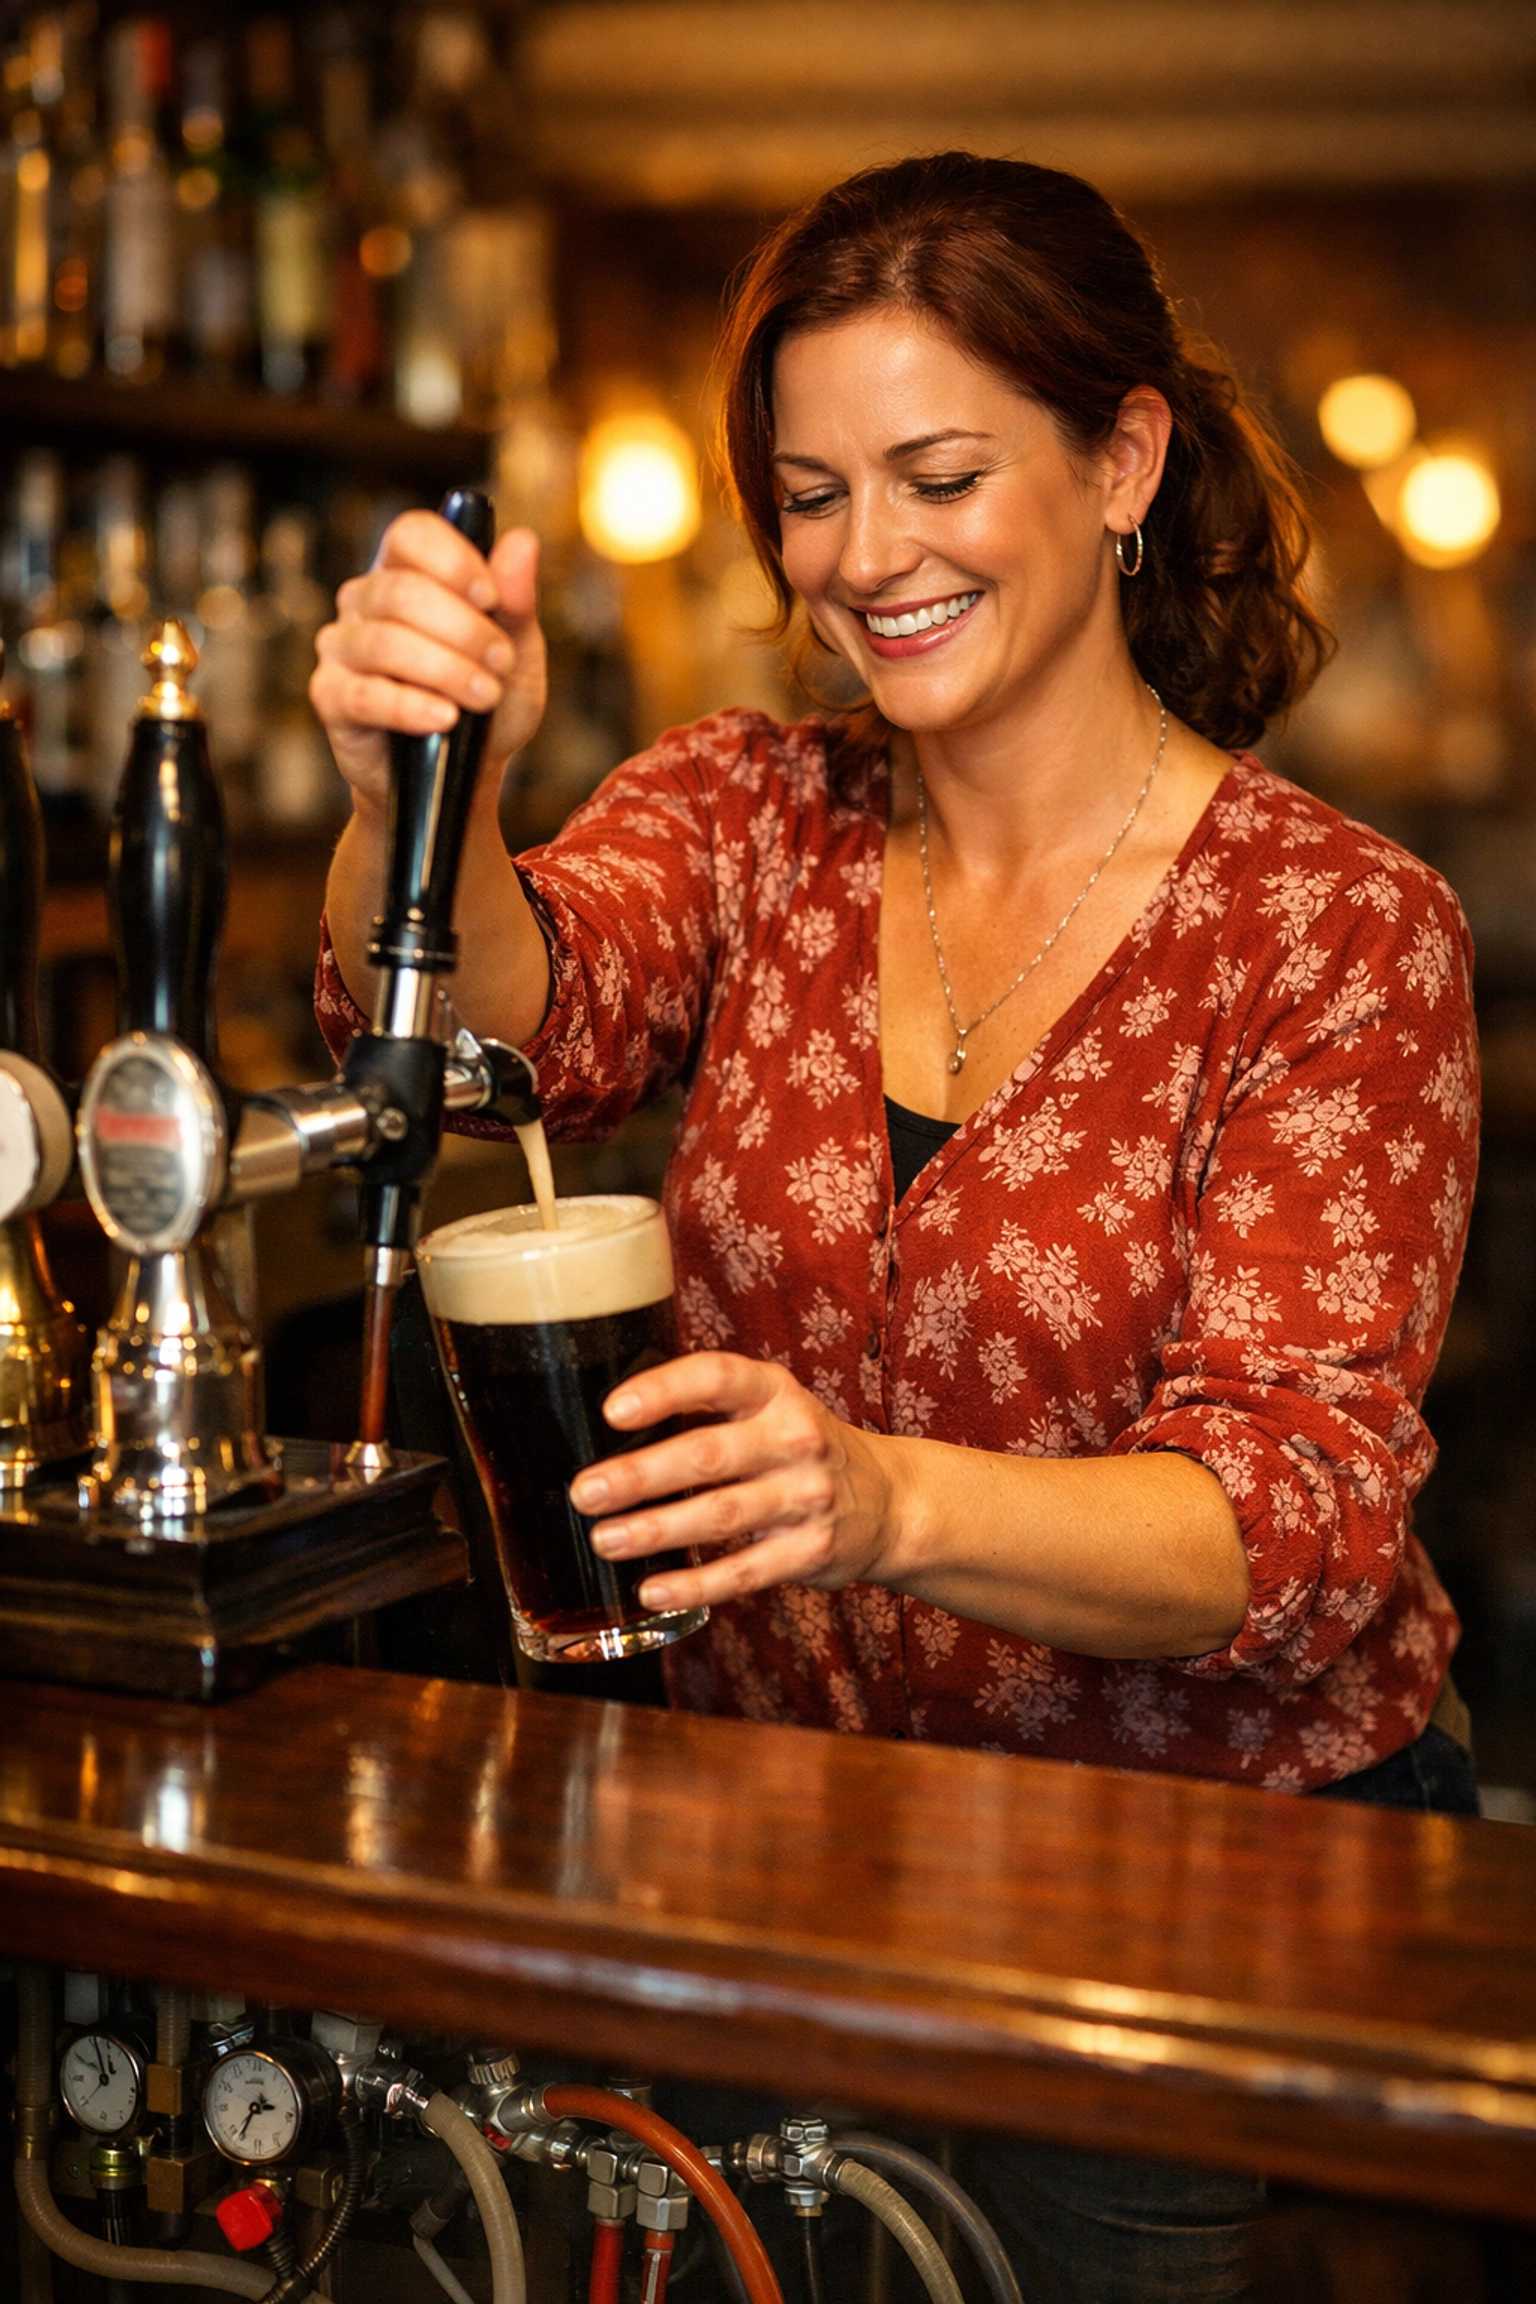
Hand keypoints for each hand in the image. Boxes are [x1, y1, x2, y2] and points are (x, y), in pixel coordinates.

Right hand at [310, 510, 547, 812]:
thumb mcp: (516, 652)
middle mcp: (365, 600)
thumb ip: (516, 601)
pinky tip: (444, 718)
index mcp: (407, 572)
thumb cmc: (487, 704)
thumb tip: (522, 541)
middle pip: (402, 591)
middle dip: (463, 629)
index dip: (452, 559)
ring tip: (485, 696)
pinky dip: (411, 705)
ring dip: (446, 670)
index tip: (491, 598)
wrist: (462, 775)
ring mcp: (341, 647)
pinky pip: (364, 694)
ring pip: (386, 642)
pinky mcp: (330, 696)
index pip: (411, 534)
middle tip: (501, 663)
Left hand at [568, 1354, 904, 1614]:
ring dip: (656, 1530)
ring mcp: (807, 1497)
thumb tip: (610, 1430)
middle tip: (585, 1492)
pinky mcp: (812, 1551)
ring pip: (721, 1516)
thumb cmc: (799, 1448)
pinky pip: (745, 1571)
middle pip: (709, 1454)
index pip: (716, 1377)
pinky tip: (652, 1590)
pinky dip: (695, 1584)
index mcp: (775, 1393)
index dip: (663, 1391)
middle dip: (640, 1475)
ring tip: (605, 1540)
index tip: (612, 1412)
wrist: (889, 1500)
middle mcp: (796, 1439)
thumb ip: (707, 1410)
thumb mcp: (768, 1408)